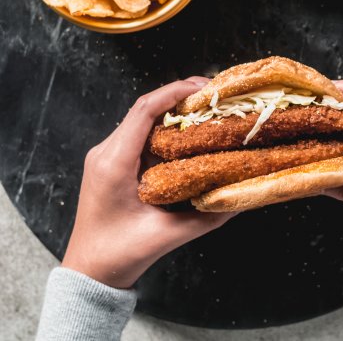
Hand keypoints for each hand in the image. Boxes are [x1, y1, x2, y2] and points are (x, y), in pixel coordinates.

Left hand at [62, 78, 235, 288]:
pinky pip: (141, 133)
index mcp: (113, 163)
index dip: (174, 92)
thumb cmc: (118, 254)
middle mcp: (106, 152)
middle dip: (179, 95)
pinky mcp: (113, 161)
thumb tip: (239, 198)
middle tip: (213, 94)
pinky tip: (189, 131)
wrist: (88, 270)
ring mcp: (107, 155)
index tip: (203, 87)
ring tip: (206, 107)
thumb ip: (205, 218)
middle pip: (145, 108)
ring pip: (143, 118)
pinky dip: (166, 126)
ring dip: (174, 109)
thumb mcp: (165, 236)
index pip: (144, 111)